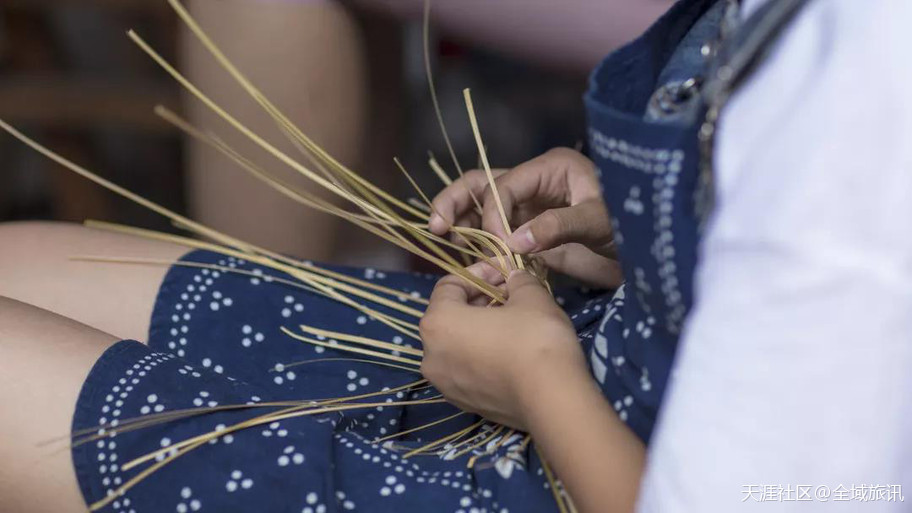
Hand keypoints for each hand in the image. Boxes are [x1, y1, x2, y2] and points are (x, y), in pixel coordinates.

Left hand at [419, 269, 589, 430]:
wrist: (551, 400)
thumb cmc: (534, 338)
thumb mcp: (531, 296)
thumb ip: (517, 280)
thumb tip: (514, 277)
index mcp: (437, 322)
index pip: (450, 285)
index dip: (479, 272)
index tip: (505, 271)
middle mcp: (430, 355)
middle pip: (449, 315)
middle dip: (479, 300)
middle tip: (510, 294)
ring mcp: (445, 384)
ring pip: (457, 345)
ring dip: (479, 329)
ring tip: (512, 322)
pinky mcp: (463, 404)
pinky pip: (466, 369)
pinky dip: (481, 355)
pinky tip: (510, 351)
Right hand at [429, 148, 620, 288]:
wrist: (648, 256)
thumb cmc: (632, 227)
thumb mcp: (600, 222)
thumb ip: (559, 227)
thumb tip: (514, 242)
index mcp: (551, 169)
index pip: (505, 185)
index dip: (493, 213)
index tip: (496, 244)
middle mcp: (534, 184)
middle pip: (482, 185)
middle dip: (455, 202)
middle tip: (435, 226)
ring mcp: (529, 210)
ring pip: (482, 209)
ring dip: (460, 222)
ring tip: (441, 238)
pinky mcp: (528, 236)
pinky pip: (494, 237)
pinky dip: (477, 245)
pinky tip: (465, 258)